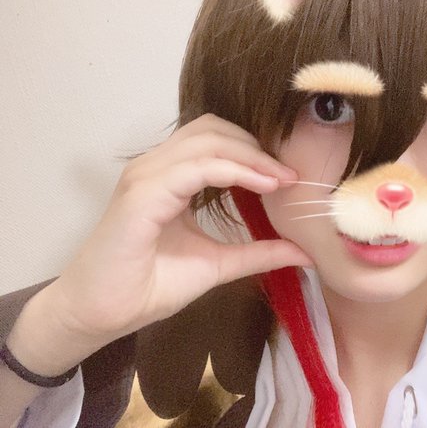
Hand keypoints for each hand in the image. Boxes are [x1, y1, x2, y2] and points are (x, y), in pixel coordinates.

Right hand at [44, 113, 311, 345]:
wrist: (102, 315)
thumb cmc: (149, 287)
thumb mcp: (218, 263)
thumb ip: (258, 252)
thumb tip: (304, 251)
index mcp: (170, 176)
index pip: (216, 140)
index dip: (255, 151)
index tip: (291, 176)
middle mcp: (156, 166)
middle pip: (214, 129)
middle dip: (256, 147)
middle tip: (288, 174)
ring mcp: (146, 176)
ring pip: (207, 141)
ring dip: (250, 155)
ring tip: (280, 178)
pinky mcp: (141, 194)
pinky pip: (196, 167)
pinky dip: (234, 170)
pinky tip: (262, 185)